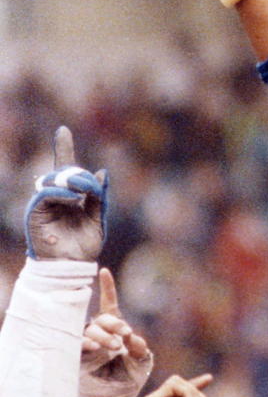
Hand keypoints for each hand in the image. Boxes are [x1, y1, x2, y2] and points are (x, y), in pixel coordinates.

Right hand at [25, 126, 106, 260]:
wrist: (71, 267)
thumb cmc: (84, 247)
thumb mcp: (97, 219)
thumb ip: (98, 197)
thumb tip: (103, 172)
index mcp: (69, 196)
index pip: (66, 168)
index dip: (63, 147)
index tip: (63, 130)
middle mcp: (54, 197)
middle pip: (64, 172)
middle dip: (80, 175)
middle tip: (92, 189)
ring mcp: (43, 203)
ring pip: (55, 179)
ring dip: (73, 181)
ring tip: (84, 193)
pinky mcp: (35, 212)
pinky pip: (47, 193)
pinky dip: (62, 193)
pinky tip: (73, 199)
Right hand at [77, 269, 153, 396]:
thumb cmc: (127, 382)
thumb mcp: (141, 363)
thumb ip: (140, 349)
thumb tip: (132, 337)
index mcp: (115, 331)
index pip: (110, 306)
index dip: (107, 289)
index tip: (104, 271)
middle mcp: (99, 335)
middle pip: (102, 319)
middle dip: (114, 324)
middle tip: (124, 335)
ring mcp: (87, 346)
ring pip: (90, 329)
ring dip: (103, 334)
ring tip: (114, 346)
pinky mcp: (76, 358)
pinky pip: (77, 344)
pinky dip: (86, 343)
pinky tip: (95, 347)